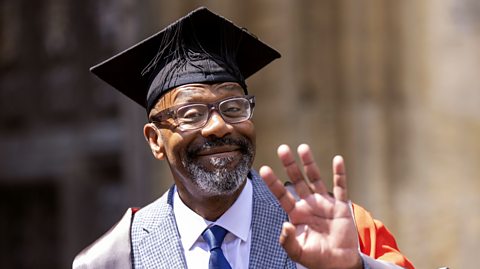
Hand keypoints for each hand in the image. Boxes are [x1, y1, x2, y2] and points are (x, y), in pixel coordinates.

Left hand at [259, 144, 361, 268]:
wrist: (339, 264)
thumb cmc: (317, 258)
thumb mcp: (298, 253)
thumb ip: (288, 241)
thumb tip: (284, 225)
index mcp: (296, 214)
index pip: (282, 195)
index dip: (273, 182)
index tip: (264, 169)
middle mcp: (309, 204)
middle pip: (297, 180)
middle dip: (290, 165)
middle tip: (282, 149)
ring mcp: (325, 203)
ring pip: (315, 178)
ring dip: (309, 164)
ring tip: (303, 148)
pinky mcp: (341, 206)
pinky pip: (341, 186)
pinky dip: (340, 173)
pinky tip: (337, 160)